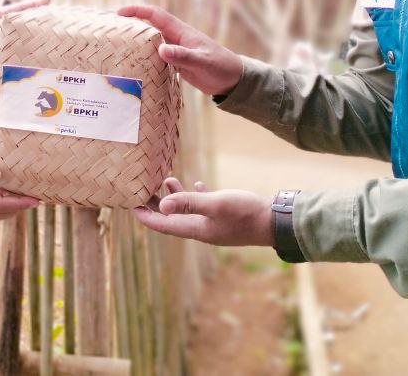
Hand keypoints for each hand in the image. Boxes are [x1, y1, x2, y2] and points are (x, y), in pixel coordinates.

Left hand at [0, 0, 49, 96]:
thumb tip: (8, 24)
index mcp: (0, 18)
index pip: (19, 10)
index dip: (34, 5)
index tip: (49, 0)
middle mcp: (7, 30)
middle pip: (27, 26)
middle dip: (41, 24)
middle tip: (58, 23)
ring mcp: (8, 45)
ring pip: (25, 43)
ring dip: (37, 43)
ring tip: (53, 42)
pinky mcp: (6, 59)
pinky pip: (18, 59)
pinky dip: (27, 59)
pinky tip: (39, 60)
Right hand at [117, 3, 243, 95]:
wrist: (232, 80)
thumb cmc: (220, 67)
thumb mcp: (201, 62)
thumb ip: (182, 56)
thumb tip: (161, 49)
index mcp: (181, 32)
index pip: (156, 15)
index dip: (138, 11)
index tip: (119, 13)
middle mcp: (176, 38)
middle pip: (149, 27)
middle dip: (131, 25)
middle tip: (111, 30)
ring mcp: (175, 50)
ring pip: (151, 42)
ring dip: (136, 43)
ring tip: (117, 48)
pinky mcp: (176, 63)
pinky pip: (156, 57)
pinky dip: (145, 59)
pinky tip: (135, 66)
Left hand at [133, 176, 270, 246]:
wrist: (275, 222)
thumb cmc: (245, 213)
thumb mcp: (216, 204)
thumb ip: (189, 203)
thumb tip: (163, 205)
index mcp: (196, 229)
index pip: (164, 225)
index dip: (147, 216)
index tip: (131, 206)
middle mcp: (202, 229)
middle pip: (172, 218)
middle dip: (157, 205)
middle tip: (142, 191)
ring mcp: (214, 223)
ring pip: (187, 211)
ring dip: (175, 197)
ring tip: (166, 179)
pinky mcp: (226, 215)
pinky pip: (204, 206)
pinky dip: (196, 196)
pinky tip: (196, 184)